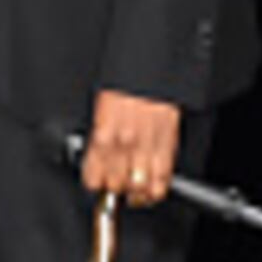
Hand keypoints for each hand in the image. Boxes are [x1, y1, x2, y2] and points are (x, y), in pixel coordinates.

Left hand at [77, 89, 182, 205]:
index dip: (95, 183)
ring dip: (135, 193)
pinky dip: (156, 191)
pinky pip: (161, 180)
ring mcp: (146, 147)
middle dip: (115, 188)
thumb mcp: (101, 110)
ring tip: (134, 192)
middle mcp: (123, 144)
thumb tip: (97, 161)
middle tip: (117, 184)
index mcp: (103, 135)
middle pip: (116, 185)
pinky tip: (151, 192)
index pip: (94, 178)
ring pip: (139, 188)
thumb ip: (100, 137)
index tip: (98, 182)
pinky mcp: (167, 146)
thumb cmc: (125, 85)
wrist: (149, 68)